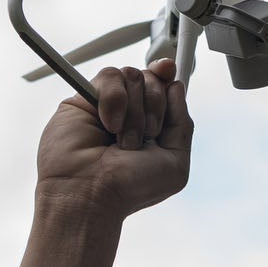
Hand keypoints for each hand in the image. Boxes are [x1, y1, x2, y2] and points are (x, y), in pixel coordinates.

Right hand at [36, 58, 190, 218]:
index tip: (169, 72)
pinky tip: (108, 125)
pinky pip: (110, 76)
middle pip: (153, 78)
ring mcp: (108, 104)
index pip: (164, 86)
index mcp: (153, 126)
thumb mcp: (175, 162)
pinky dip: (114, 100)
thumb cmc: (129, 188)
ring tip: (122, 141)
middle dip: (155, 107)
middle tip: (146, 136)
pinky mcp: (84, 98)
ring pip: (133, 75)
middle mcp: (131, 112)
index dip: (168, 75)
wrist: (90, 194)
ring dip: (135, 112)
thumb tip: (175, 85)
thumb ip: (183, 124)